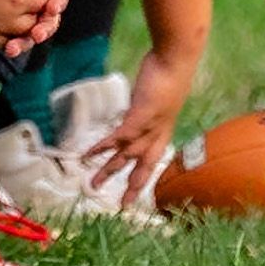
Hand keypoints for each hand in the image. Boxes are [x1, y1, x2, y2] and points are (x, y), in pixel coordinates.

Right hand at [83, 47, 197, 207]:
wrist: (176, 59)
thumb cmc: (169, 72)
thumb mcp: (160, 94)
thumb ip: (149, 105)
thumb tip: (140, 106)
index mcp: (163, 130)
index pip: (153, 160)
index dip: (144, 176)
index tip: (135, 191)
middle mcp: (157, 133)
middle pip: (143, 167)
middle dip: (131, 187)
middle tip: (121, 206)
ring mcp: (148, 127)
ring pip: (126, 156)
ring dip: (108, 171)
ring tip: (92, 184)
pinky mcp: (139, 117)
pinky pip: (117, 137)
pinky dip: (102, 147)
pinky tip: (89, 155)